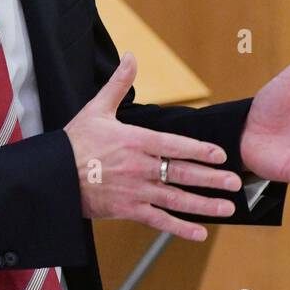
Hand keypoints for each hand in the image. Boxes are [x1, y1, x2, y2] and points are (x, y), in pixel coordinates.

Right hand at [64, 53, 241, 241]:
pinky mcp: (128, 210)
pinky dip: (180, 228)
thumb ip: (119, 84)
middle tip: (235, 184)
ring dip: (204, 204)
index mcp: (135, 140)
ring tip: (227, 207)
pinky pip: (159, 220)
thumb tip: (131, 56)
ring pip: (176, 199)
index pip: (175, 145)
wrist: (53, 176)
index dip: (200, 150)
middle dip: (212, 179)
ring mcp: (135, 190)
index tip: (221, 156)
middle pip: (182, 173)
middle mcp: (140, 166)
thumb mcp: (97, 108)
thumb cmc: (75, 142)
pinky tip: (199, 233)